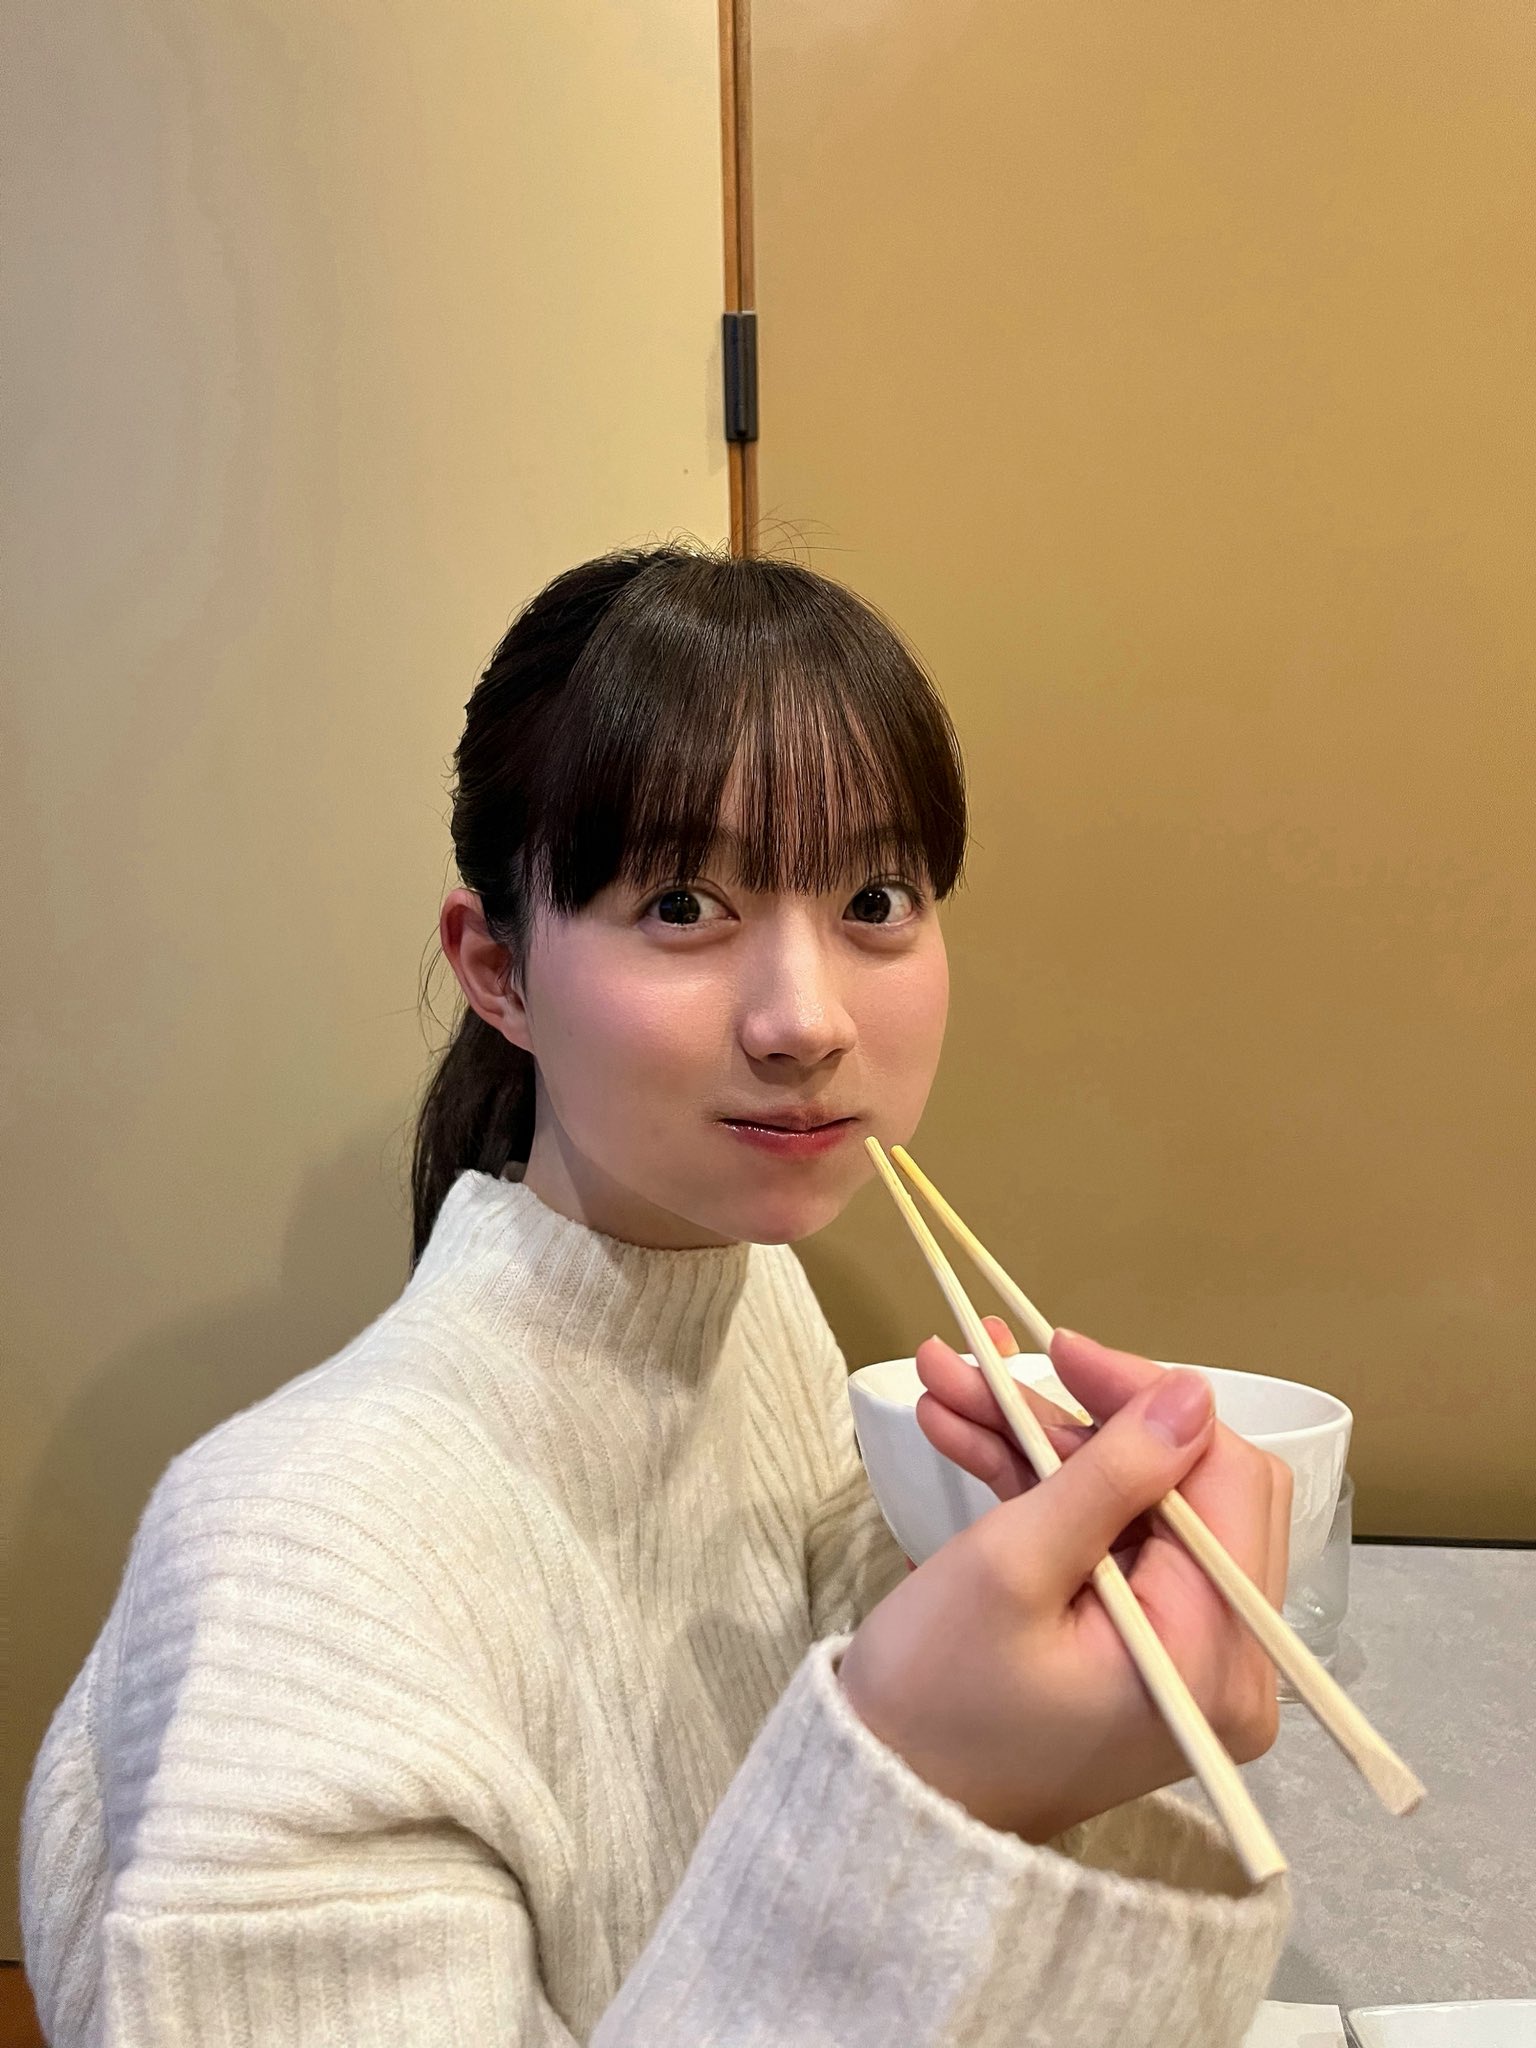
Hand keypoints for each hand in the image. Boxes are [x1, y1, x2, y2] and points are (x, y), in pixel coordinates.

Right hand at [837, 1323, 1291, 1843]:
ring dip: (1042, 1442)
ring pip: (1133, 1505)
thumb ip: (1108, 1473)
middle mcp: (1227, 1662)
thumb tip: (1191, 1391)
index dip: (1144, 1400)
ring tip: (947, 1381)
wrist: (888, 1807)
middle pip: (1183, 1486)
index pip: (1222, 1479)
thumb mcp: (1012, 1565)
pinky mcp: (1141, 1651)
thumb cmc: (936, 1700)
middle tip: (991, 1363)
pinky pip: (1109, 1545)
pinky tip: (963, 1432)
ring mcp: (1184, 1659)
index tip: (1058, 1349)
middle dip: (1080, 1416)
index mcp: (1215, 1657)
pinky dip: (1042, 1491)